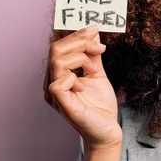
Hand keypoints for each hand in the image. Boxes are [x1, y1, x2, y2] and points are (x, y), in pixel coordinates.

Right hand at [44, 25, 121, 149]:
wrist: (108, 130)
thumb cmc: (100, 106)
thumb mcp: (97, 75)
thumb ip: (93, 55)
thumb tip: (93, 33)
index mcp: (59, 75)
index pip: (60, 47)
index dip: (77, 36)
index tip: (95, 30)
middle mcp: (52, 83)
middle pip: (56, 50)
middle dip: (80, 42)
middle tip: (99, 47)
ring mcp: (54, 94)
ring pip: (57, 61)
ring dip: (80, 58)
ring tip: (95, 69)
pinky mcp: (61, 104)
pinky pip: (57, 82)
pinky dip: (73, 77)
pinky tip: (84, 84)